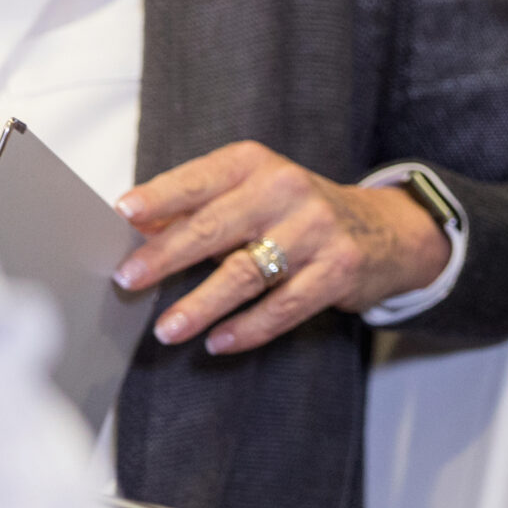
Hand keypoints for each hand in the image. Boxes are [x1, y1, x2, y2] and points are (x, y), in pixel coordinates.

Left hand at [114, 142, 449, 354]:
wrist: (384, 230)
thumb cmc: (297, 213)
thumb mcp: (253, 192)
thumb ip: (199, 207)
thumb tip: (138, 227)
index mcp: (257, 165)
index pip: (200, 179)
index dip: (161, 196)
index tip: (123, 214)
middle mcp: (287, 190)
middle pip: (215, 226)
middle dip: (167, 255)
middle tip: (128, 280)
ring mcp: (316, 231)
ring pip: (246, 273)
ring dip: (202, 304)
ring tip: (167, 329)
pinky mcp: (337, 270)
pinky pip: (284, 306)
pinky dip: (248, 328)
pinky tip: (219, 342)